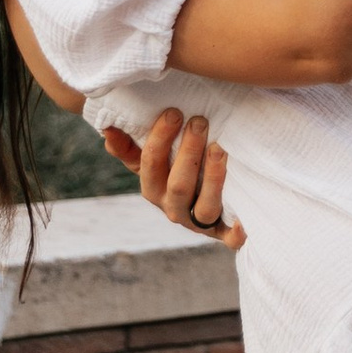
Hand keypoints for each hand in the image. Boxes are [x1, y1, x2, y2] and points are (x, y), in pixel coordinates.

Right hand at [99, 105, 240, 250]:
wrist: (200, 204)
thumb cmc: (172, 171)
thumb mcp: (148, 161)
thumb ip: (127, 146)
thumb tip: (107, 128)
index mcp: (153, 189)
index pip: (150, 165)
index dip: (160, 139)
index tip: (174, 113)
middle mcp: (173, 209)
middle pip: (179, 185)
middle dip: (189, 152)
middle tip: (200, 122)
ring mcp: (199, 223)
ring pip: (205, 207)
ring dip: (213, 178)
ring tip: (219, 149)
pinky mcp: (223, 233)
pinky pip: (230, 239)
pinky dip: (236, 234)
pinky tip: (244, 222)